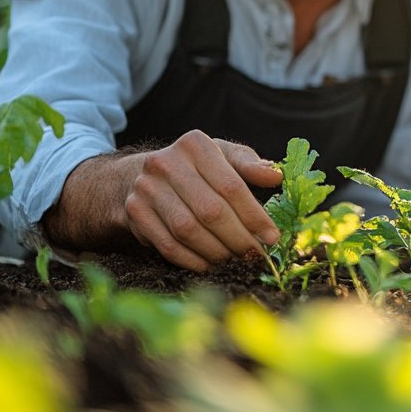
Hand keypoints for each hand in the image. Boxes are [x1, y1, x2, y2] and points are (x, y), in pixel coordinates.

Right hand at [45, 130, 283, 270]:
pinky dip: (192, 260)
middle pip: (210, 211)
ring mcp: (146, 188)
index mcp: (195, 145)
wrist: (140, 177)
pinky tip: (210, 266)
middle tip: (255, 255)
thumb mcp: (223, 156)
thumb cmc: (195, 168)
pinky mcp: (134, 212)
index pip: (231, 186)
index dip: (254, 216)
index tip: (272, 237)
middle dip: (238, 238)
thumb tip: (276, 176)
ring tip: (236, 261)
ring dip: (217, 252)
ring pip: (188, 230)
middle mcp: (166, 163)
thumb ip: (250, 165)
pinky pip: (168, 245)